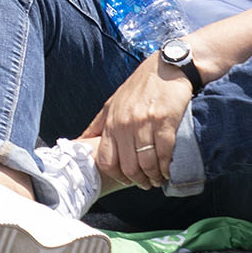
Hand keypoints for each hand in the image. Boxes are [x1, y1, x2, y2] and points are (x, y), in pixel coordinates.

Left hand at [81, 52, 193, 189]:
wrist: (166, 68)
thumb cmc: (139, 88)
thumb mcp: (112, 104)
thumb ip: (99, 125)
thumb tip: (81, 142)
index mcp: (110, 122)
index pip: (106, 159)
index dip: (116, 175)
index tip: (127, 180)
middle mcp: (124, 124)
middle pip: (128, 166)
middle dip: (138, 180)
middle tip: (147, 184)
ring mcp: (144, 123)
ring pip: (147, 163)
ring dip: (155, 176)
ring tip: (159, 178)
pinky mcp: (165, 121)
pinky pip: (165, 153)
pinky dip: (168, 167)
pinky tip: (170, 170)